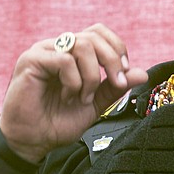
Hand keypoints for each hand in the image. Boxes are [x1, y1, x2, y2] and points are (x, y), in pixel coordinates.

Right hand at [0, 24, 147, 161]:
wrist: (32, 141)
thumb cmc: (58, 121)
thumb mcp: (95, 103)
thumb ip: (115, 87)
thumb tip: (143, 73)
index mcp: (73, 53)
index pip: (99, 33)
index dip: (117, 48)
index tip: (123, 75)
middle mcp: (58, 47)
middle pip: (94, 36)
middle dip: (112, 61)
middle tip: (116, 84)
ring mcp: (44, 51)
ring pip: (82, 45)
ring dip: (91, 76)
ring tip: (83, 98)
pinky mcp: (31, 60)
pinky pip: (64, 59)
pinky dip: (73, 81)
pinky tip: (67, 97)